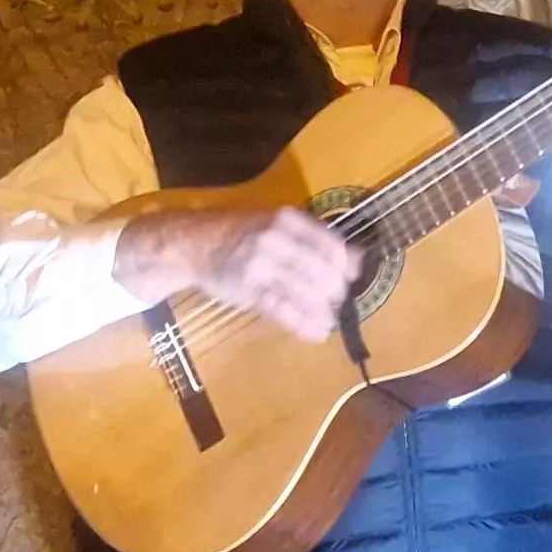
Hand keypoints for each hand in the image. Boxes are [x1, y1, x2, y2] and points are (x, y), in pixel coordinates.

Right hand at [114, 208, 359, 342]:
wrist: (195, 244)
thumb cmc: (242, 234)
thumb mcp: (277, 224)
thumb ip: (314, 239)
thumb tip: (357, 259)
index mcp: (288, 220)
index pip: (331, 246)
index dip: (346, 267)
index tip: (351, 279)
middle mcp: (276, 239)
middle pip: (321, 273)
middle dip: (335, 292)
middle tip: (338, 301)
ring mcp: (260, 265)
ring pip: (304, 294)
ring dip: (322, 312)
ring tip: (329, 321)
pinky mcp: (248, 290)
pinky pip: (283, 310)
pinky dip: (303, 324)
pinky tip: (316, 332)